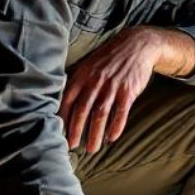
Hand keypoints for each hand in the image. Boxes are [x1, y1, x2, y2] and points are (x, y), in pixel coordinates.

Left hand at [59, 28, 159, 152]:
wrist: (136, 45)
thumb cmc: (109, 59)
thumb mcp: (89, 65)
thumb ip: (77, 82)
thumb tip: (62, 103)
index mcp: (82, 75)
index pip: (68, 100)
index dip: (63, 118)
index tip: (58, 133)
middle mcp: (95, 81)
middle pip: (82, 109)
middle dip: (76, 130)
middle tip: (71, 146)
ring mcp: (112, 86)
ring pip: (101, 113)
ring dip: (95, 133)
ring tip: (92, 148)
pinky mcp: (128, 90)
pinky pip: (121, 112)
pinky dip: (116, 126)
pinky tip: (112, 138)